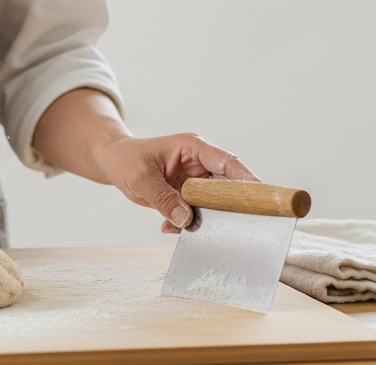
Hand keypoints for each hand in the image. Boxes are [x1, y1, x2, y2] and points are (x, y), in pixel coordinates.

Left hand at [95, 133, 259, 233]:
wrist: (114, 163)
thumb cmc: (126, 160)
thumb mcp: (140, 178)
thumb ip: (163, 198)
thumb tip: (186, 219)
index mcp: (192, 148)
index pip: (226, 161)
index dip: (246, 178)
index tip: (262, 194)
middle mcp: (199, 163)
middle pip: (227, 184)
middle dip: (228, 205)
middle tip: (234, 225)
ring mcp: (195, 179)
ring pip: (214, 202)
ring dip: (204, 218)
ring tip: (186, 228)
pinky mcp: (189, 194)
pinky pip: (198, 211)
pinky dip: (187, 223)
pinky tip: (168, 227)